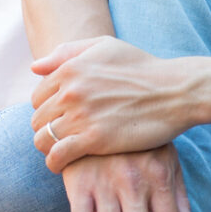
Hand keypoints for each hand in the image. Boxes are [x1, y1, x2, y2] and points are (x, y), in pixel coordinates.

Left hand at [30, 36, 195, 168]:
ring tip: (61, 152)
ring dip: (48, 148)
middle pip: (38, 119)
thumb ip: (67, 52)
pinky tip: (63, 165)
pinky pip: (57, 155)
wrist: (175, 91)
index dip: (47, 110)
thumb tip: (34, 67)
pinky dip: (55, 163)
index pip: (37, 97)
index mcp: (69, 69)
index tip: (61, 119)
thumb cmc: (142, 67)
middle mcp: (70, 91)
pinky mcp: (94, 140)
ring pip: (42, 139)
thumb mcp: (105, 46)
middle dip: (48, 129)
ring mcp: (81, 116)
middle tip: (63, 138)